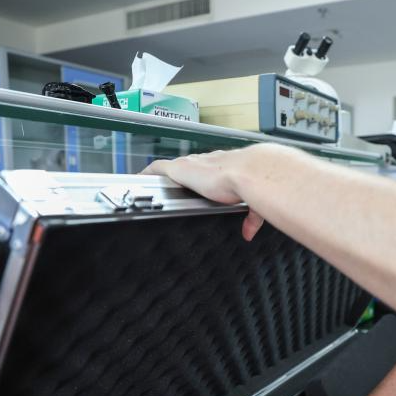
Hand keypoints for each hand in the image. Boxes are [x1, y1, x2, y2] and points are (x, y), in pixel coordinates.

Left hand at [141, 151, 264, 240]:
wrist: (251, 172)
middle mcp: (209, 162)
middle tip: (173, 188)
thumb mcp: (254, 203)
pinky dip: (148, 172)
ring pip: (174, 167)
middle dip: (182, 175)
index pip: (212, 168)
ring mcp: (193, 164)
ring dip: (165, 175)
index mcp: (228, 166)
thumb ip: (252, 218)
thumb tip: (249, 233)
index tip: (199, 183)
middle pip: (190, 166)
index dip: (204, 175)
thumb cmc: (256, 183)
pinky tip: (140, 178)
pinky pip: (157, 168)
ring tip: (154, 184)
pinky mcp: (179, 168)